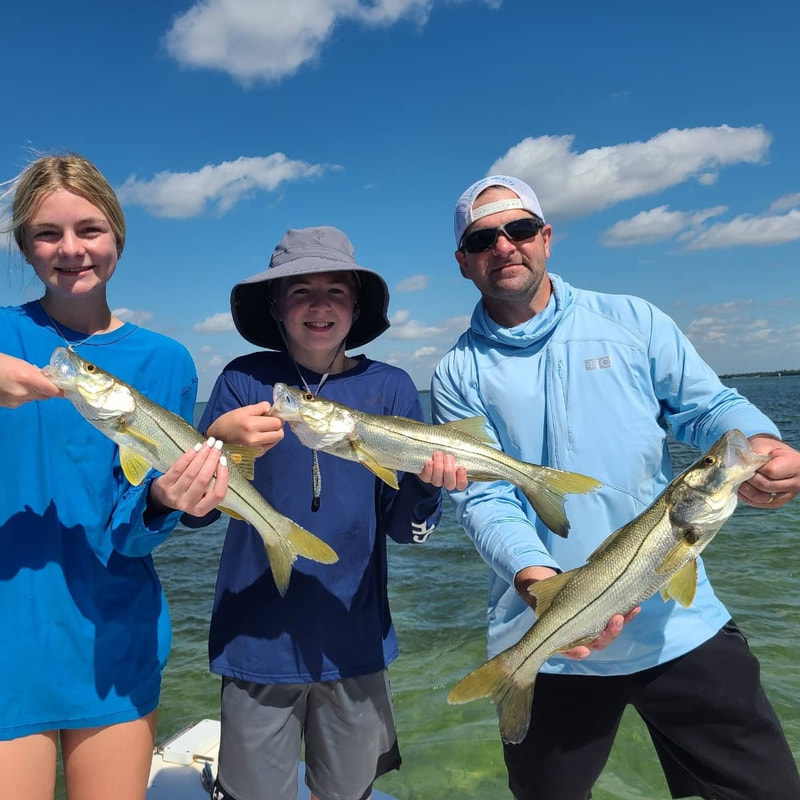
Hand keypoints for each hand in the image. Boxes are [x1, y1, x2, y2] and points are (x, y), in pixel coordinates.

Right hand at [0, 353, 61, 407]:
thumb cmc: (0, 364)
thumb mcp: (21, 364)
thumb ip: (37, 373)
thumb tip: (48, 378)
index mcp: (27, 378)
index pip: (53, 391)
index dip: (60, 390)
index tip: (65, 389)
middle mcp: (23, 392)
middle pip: (45, 396)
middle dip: (46, 390)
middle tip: (41, 382)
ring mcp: (16, 401)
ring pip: (34, 399)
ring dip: (33, 393)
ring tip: (20, 383)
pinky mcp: (10, 406)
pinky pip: (23, 401)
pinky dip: (22, 396)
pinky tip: (12, 388)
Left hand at [149, 437, 228, 515]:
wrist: (162, 497)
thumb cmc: (187, 493)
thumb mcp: (201, 496)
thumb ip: (211, 484)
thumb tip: (220, 458)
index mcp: (201, 509)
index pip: (218, 494)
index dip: (223, 477)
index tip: (224, 460)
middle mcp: (187, 504)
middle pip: (203, 480)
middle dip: (212, 460)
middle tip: (218, 445)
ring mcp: (174, 495)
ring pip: (191, 473)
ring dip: (202, 455)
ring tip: (208, 443)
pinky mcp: (164, 485)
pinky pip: (178, 468)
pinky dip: (188, 456)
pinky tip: (196, 448)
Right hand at [206, 402, 283, 454]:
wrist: (216, 439)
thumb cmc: (228, 422)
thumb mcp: (242, 410)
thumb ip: (260, 408)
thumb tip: (272, 408)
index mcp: (250, 425)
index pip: (276, 423)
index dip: (277, 418)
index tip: (272, 415)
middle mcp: (254, 439)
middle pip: (280, 434)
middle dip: (278, 426)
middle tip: (270, 422)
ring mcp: (255, 449)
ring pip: (276, 440)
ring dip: (274, 433)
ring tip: (264, 429)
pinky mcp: (256, 455)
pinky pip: (270, 446)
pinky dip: (269, 440)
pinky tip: (260, 436)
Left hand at [417, 451, 467, 490]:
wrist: (431, 450)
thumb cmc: (447, 451)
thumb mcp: (456, 451)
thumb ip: (460, 452)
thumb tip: (468, 445)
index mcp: (457, 477)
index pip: (461, 485)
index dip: (461, 479)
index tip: (461, 468)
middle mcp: (446, 481)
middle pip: (449, 484)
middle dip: (449, 470)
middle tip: (448, 457)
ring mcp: (435, 480)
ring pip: (437, 481)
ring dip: (438, 467)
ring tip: (438, 454)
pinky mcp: (425, 476)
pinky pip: (426, 478)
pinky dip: (428, 470)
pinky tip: (429, 462)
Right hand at [514, 565, 640, 659]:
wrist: (557, 588)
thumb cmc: (546, 594)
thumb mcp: (539, 596)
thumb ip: (536, 596)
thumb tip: (530, 591)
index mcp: (562, 636)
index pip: (570, 649)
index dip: (576, 651)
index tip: (583, 649)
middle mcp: (580, 637)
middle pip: (596, 643)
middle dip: (608, 634)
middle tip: (614, 620)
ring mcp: (593, 629)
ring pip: (608, 634)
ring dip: (620, 625)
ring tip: (629, 612)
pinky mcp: (604, 620)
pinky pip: (616, 622)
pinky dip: (626, 616)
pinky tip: (635, 608)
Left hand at [739, 435, 799, 507]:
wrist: (778, 456)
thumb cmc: (770, 449)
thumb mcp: (763, 444)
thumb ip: (754, 453)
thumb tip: (741, 466)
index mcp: (795, 465)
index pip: (771, 471)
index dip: (755, 469)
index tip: (746, 464)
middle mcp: (795, 482)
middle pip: (766, 486)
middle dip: (748, 480)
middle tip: (738, 474)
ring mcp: (788, 494)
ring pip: (763, 498)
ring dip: (747, 491)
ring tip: (738, 482)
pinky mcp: (780, 501)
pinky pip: (763, 504)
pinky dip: (749, 499)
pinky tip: (742, 491)